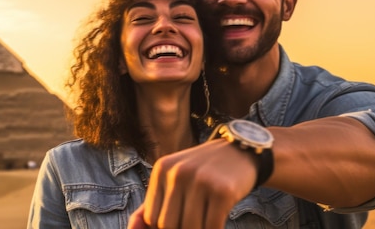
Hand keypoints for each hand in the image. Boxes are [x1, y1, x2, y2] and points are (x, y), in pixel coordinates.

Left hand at [127, 139, 257, 228]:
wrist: (242, 152)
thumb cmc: (205, 171)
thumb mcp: (176, 178)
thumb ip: (154, 203)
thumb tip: (132, 228)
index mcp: (162, 169)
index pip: (152, 217)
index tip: (181, 222)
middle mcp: (179, 173)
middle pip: (168, 225)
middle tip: (195, 222)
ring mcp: (201, 181)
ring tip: (206, 221)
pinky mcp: (223, 191)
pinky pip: (212, 227)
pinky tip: (217, 222)